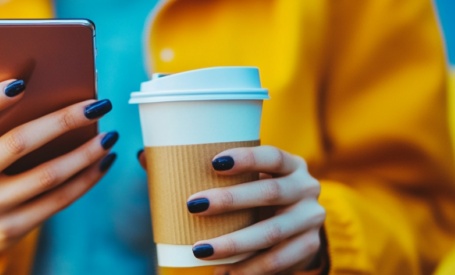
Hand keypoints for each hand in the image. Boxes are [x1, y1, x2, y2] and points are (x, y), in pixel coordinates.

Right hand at [0, 79, 117, 264]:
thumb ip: (0, 122)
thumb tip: (59, 90)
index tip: (22, 83)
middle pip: (17, 144)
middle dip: (62, 121)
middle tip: (98, 105)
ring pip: (45, 176)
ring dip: (84, 154)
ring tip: (109, 136)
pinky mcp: (9, 229)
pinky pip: (56, 201)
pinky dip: (85, 180)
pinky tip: (103, 162)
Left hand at [139, 146, 324, 274]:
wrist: (296, 226)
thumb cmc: (254, 194)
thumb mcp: (241, 180)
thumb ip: (199, 168)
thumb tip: (144, 157)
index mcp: (289, 164)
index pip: (271, 155)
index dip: (246, 158)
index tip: (213, 163)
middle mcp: (306, 187)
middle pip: (270, 193)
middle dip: (230, 200)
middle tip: (192, 206)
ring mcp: (310, 219)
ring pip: (271, 232)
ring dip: (234, 244)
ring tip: (199, 251)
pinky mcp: (308, 246)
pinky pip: (279, 260)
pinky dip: (250, 268)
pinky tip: (224, 273)